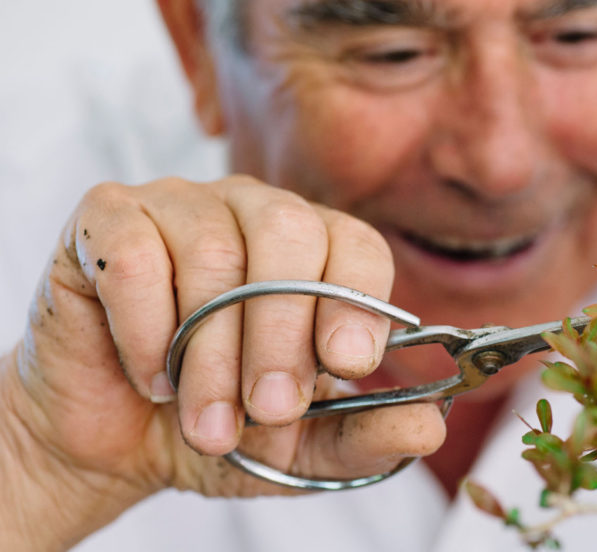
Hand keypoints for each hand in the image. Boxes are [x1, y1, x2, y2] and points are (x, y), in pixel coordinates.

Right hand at [0, 175, 444, 548]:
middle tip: (269, 410)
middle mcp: (253, 212)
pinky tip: (151, 375)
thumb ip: (364, 435)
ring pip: (212, 256)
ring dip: (211, 356)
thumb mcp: (300, 447)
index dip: (357, 301)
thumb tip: (432, 426)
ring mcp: (181, 205)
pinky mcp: (108, 220)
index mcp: (315, 251)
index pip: (357, 245)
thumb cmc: (217, 424)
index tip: (345, 365)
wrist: (113, 439)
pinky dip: (146, 331)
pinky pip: (135, 258)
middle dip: (283, 335)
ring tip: (206, 421)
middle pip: (290, 235)